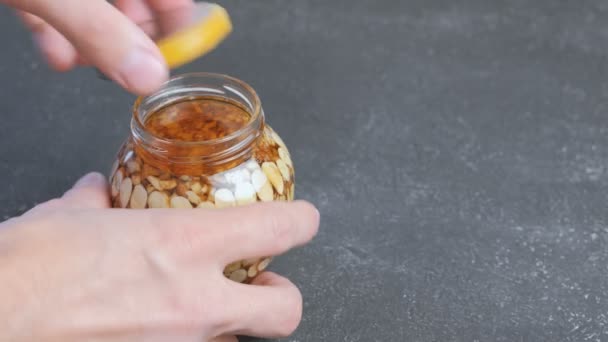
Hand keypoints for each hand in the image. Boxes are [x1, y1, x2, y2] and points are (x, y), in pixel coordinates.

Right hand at [0, 173, 319, 340]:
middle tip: (261, 284)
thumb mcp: (66, 219)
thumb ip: (97, 204)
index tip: (303, 220)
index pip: (277, 229)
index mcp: (180, 245)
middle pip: (284, 310)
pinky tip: (154, 331)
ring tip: (196, 310)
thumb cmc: (22, 272)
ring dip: (226, 325)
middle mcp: (192, 303)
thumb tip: (98, 193)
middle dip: (281, 296)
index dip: (301, 222)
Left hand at [1, 0, 198, 94]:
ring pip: (96, 12)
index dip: (181, 23)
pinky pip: (58, 11)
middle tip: (130, 68)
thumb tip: (149, 75)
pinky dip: (59, 35)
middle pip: (136, 4)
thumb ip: (99, 31)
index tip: (181, 55)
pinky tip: (58, 56)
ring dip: (93, 44)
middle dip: (131, 39)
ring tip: (85, 64)